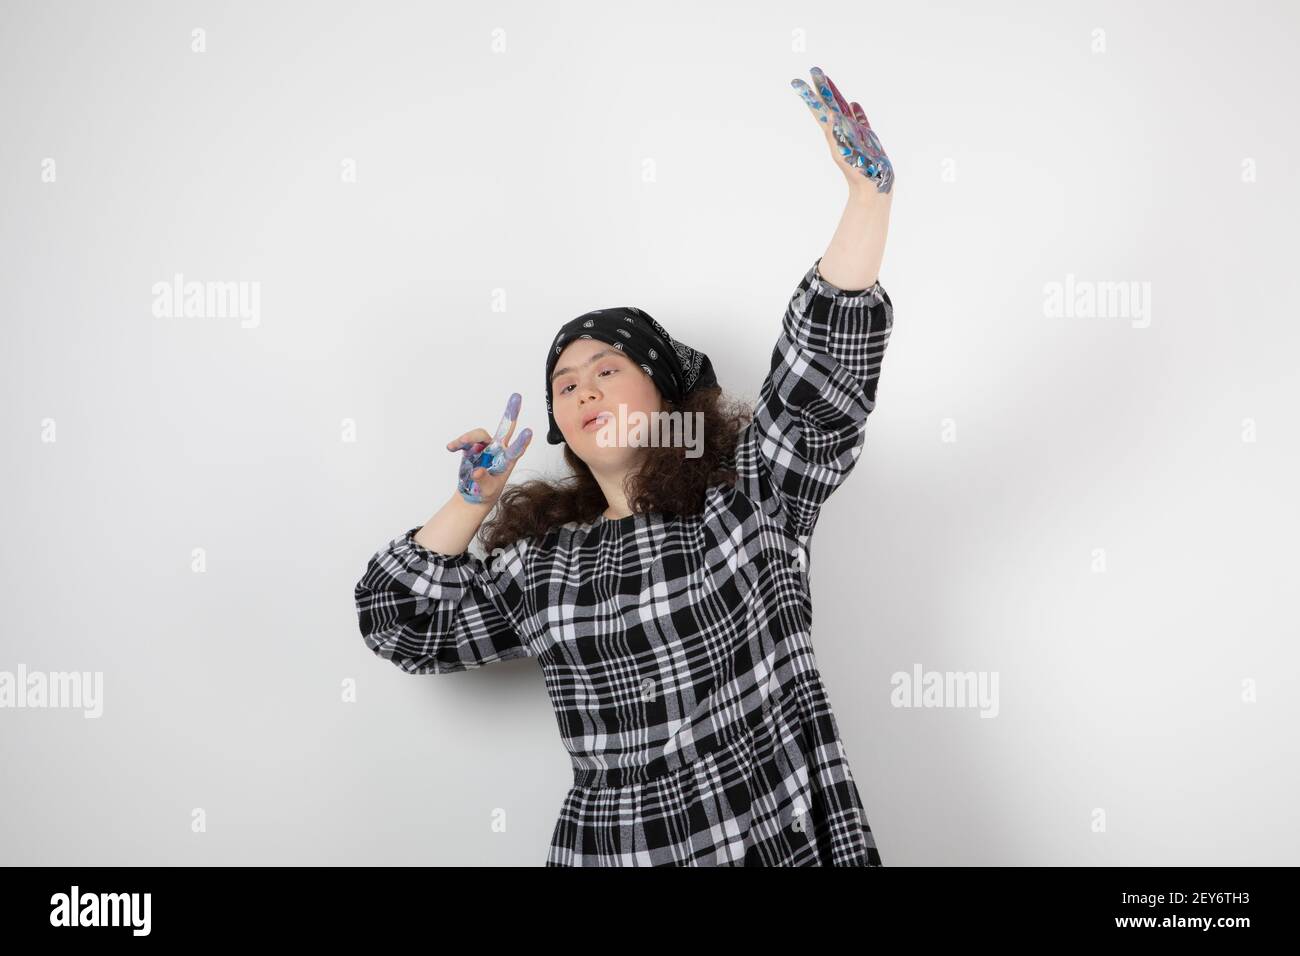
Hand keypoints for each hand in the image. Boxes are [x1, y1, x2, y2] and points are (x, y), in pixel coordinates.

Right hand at [446, 392, 531, 505]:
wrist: (473, 494)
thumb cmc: (485, 493)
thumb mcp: (487, 491)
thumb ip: (483, 480)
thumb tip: (477, 471)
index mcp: (507, 461)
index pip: (516, 449)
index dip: (522, 441)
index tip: (529, 432)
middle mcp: (498, 450)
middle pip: (506, 428)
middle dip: (511, 412)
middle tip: (517, 396)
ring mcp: (485, 447)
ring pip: (480, 434)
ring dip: (469, 437)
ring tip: (459, 443)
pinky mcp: (472, 448)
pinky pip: (465, 441)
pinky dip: (458, 442)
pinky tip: (451, 448)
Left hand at [791, 66, 893, 193]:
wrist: (872, 189)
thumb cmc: (859, 173)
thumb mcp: (845, 152)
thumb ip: (836, 133)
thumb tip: (827, 114)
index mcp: (833, 133)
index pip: (818, 109)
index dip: (809, 95)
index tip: (796, 82)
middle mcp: (841, 130)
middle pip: (829, 104)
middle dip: (822, 87)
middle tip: (814, 69)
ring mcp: (854, 134)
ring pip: (843, 109)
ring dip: (836, 95)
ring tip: (828, 81)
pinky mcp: (867, 139)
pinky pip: (860, 120)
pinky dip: (857, 111)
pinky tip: (854, 105)